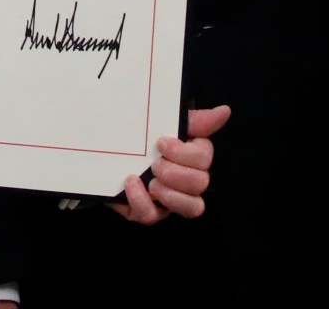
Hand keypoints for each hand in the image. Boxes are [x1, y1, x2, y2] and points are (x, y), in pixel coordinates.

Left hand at [114, 104, 227, 222]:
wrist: (103, 151)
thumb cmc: (139, 139)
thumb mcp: (163, 123)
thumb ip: (194, 121)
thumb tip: (225, 111)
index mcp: (191, 158)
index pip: (205, 159)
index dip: (186, 154)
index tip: (161, 143)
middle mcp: (186, 182)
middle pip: (201, 183)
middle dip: (176, 173)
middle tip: (155, 164)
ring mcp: (169, 200)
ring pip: (193, 208)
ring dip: (170, 193)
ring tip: (150, 180)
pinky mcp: (147, 212)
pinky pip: (153, 217)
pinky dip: (141, 200)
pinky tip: (130, 183)